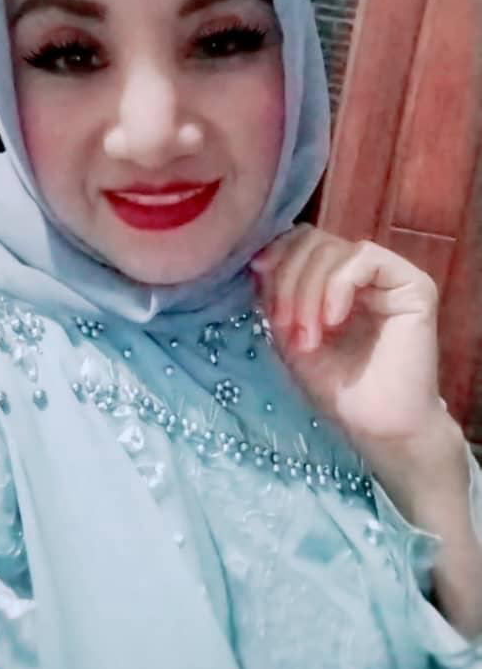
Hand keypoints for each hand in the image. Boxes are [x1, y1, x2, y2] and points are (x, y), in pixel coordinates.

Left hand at [251, 223, 444, 448]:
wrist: (377, 427)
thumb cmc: (337, 388)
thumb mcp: (290, 335)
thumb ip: (275, 296)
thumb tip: (258, 259)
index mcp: (334, 279)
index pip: (301, 241)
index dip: (276, 254)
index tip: (256, 277)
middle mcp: (362, 271)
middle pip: (313, 240)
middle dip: (288, 279)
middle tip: (283, 326)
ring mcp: (389, 275)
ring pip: (334, 249)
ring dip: (308, 292)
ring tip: (307, 337)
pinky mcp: (413, 284)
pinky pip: (364, 259)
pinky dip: (337, 286)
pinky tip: (333, 321)